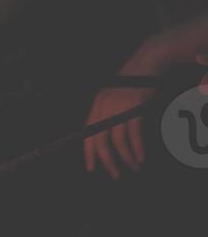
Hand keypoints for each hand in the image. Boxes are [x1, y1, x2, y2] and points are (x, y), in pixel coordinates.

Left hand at [84, 40, 171, 177]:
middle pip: (100, 140)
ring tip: (133, 167)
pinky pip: (133, 134)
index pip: (88, 133)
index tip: (91, 168)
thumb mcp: (117, 98)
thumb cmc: (136, 82)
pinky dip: (137, 148)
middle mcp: (104, 107)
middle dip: (107, 160)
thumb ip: (111, 114)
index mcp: (97, 105)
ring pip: (118, 141)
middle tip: (115, 174)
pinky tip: (140, 158)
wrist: (149, 62)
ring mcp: (118, 107)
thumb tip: (111, 137)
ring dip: (126, 157)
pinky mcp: (134, 108)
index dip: (89, 152)